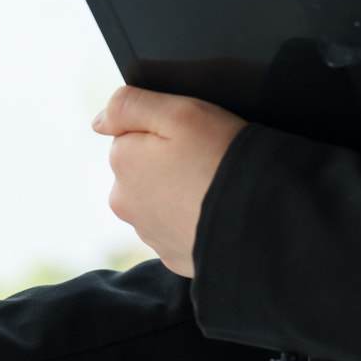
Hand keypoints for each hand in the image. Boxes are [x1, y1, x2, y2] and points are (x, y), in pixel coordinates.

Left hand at [93, 86, 245, 277]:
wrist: (261, 221)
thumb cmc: (222, 159)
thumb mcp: (180, 112)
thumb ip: (130, 105)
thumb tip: (98, 121)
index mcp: (122, 162)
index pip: (132, 133)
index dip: (166, 130)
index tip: (192, 137)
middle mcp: (125, 201)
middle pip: (144, 168)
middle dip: (169, 162)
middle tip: (207, 161)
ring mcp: (148, 233)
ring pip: (161, 200)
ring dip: (181, 192)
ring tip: (214, 187)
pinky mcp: (173, 255)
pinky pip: (180, 228)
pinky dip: (194, 219)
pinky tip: (216, 213)